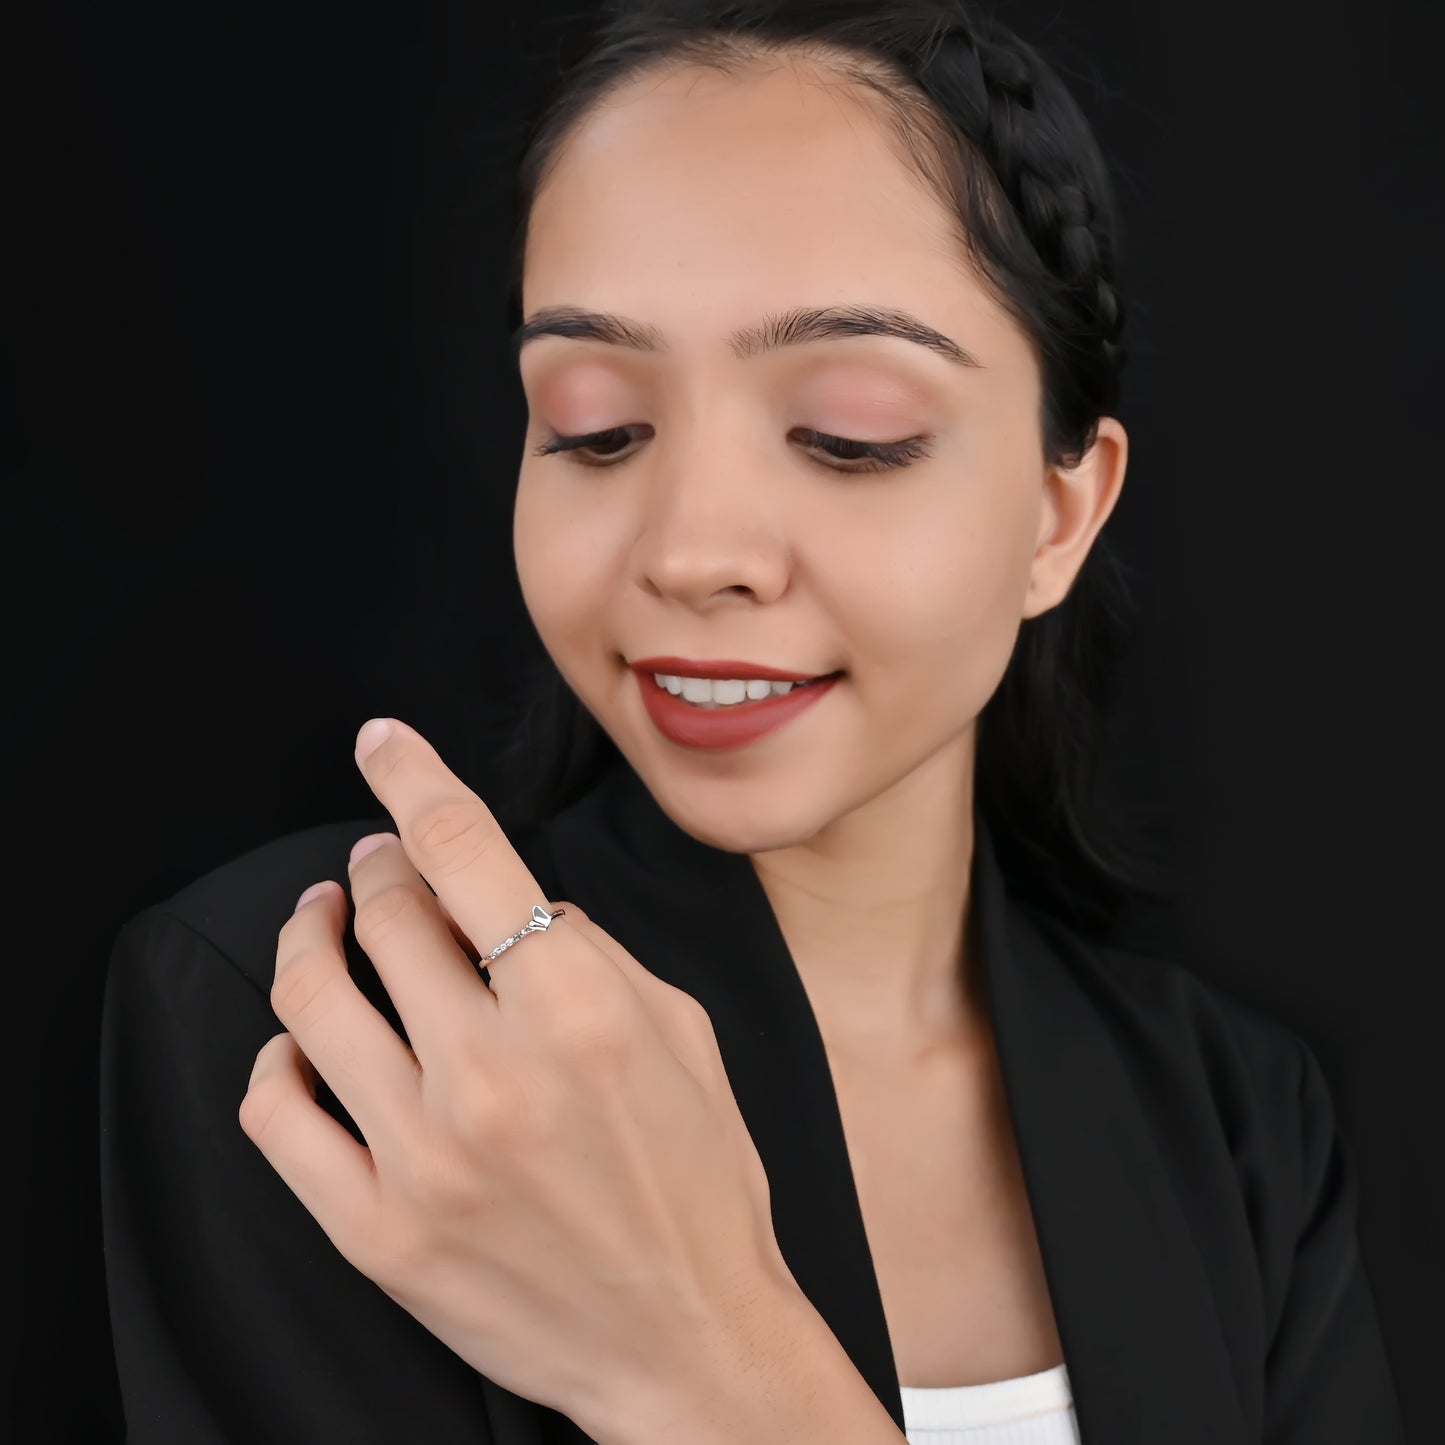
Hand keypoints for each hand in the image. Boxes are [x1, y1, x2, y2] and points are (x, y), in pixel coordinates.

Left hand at [239, 717, 800, 1436]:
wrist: (688, 1338)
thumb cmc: (699, 1180)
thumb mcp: (684, 1033)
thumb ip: (597, 950)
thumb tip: (515, 904)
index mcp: (577, 1008)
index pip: (465, 850)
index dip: (411, 777)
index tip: (380, 743)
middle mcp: (492, 1072)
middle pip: (385, 915)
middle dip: (374, 868)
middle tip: (374, 864)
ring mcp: (424, 1155)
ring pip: (313, 1000)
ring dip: (306, 936)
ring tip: (316, 920)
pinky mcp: (377, 1232)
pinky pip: (277, 1115)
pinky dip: (276, 1058)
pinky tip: (298, 1042)